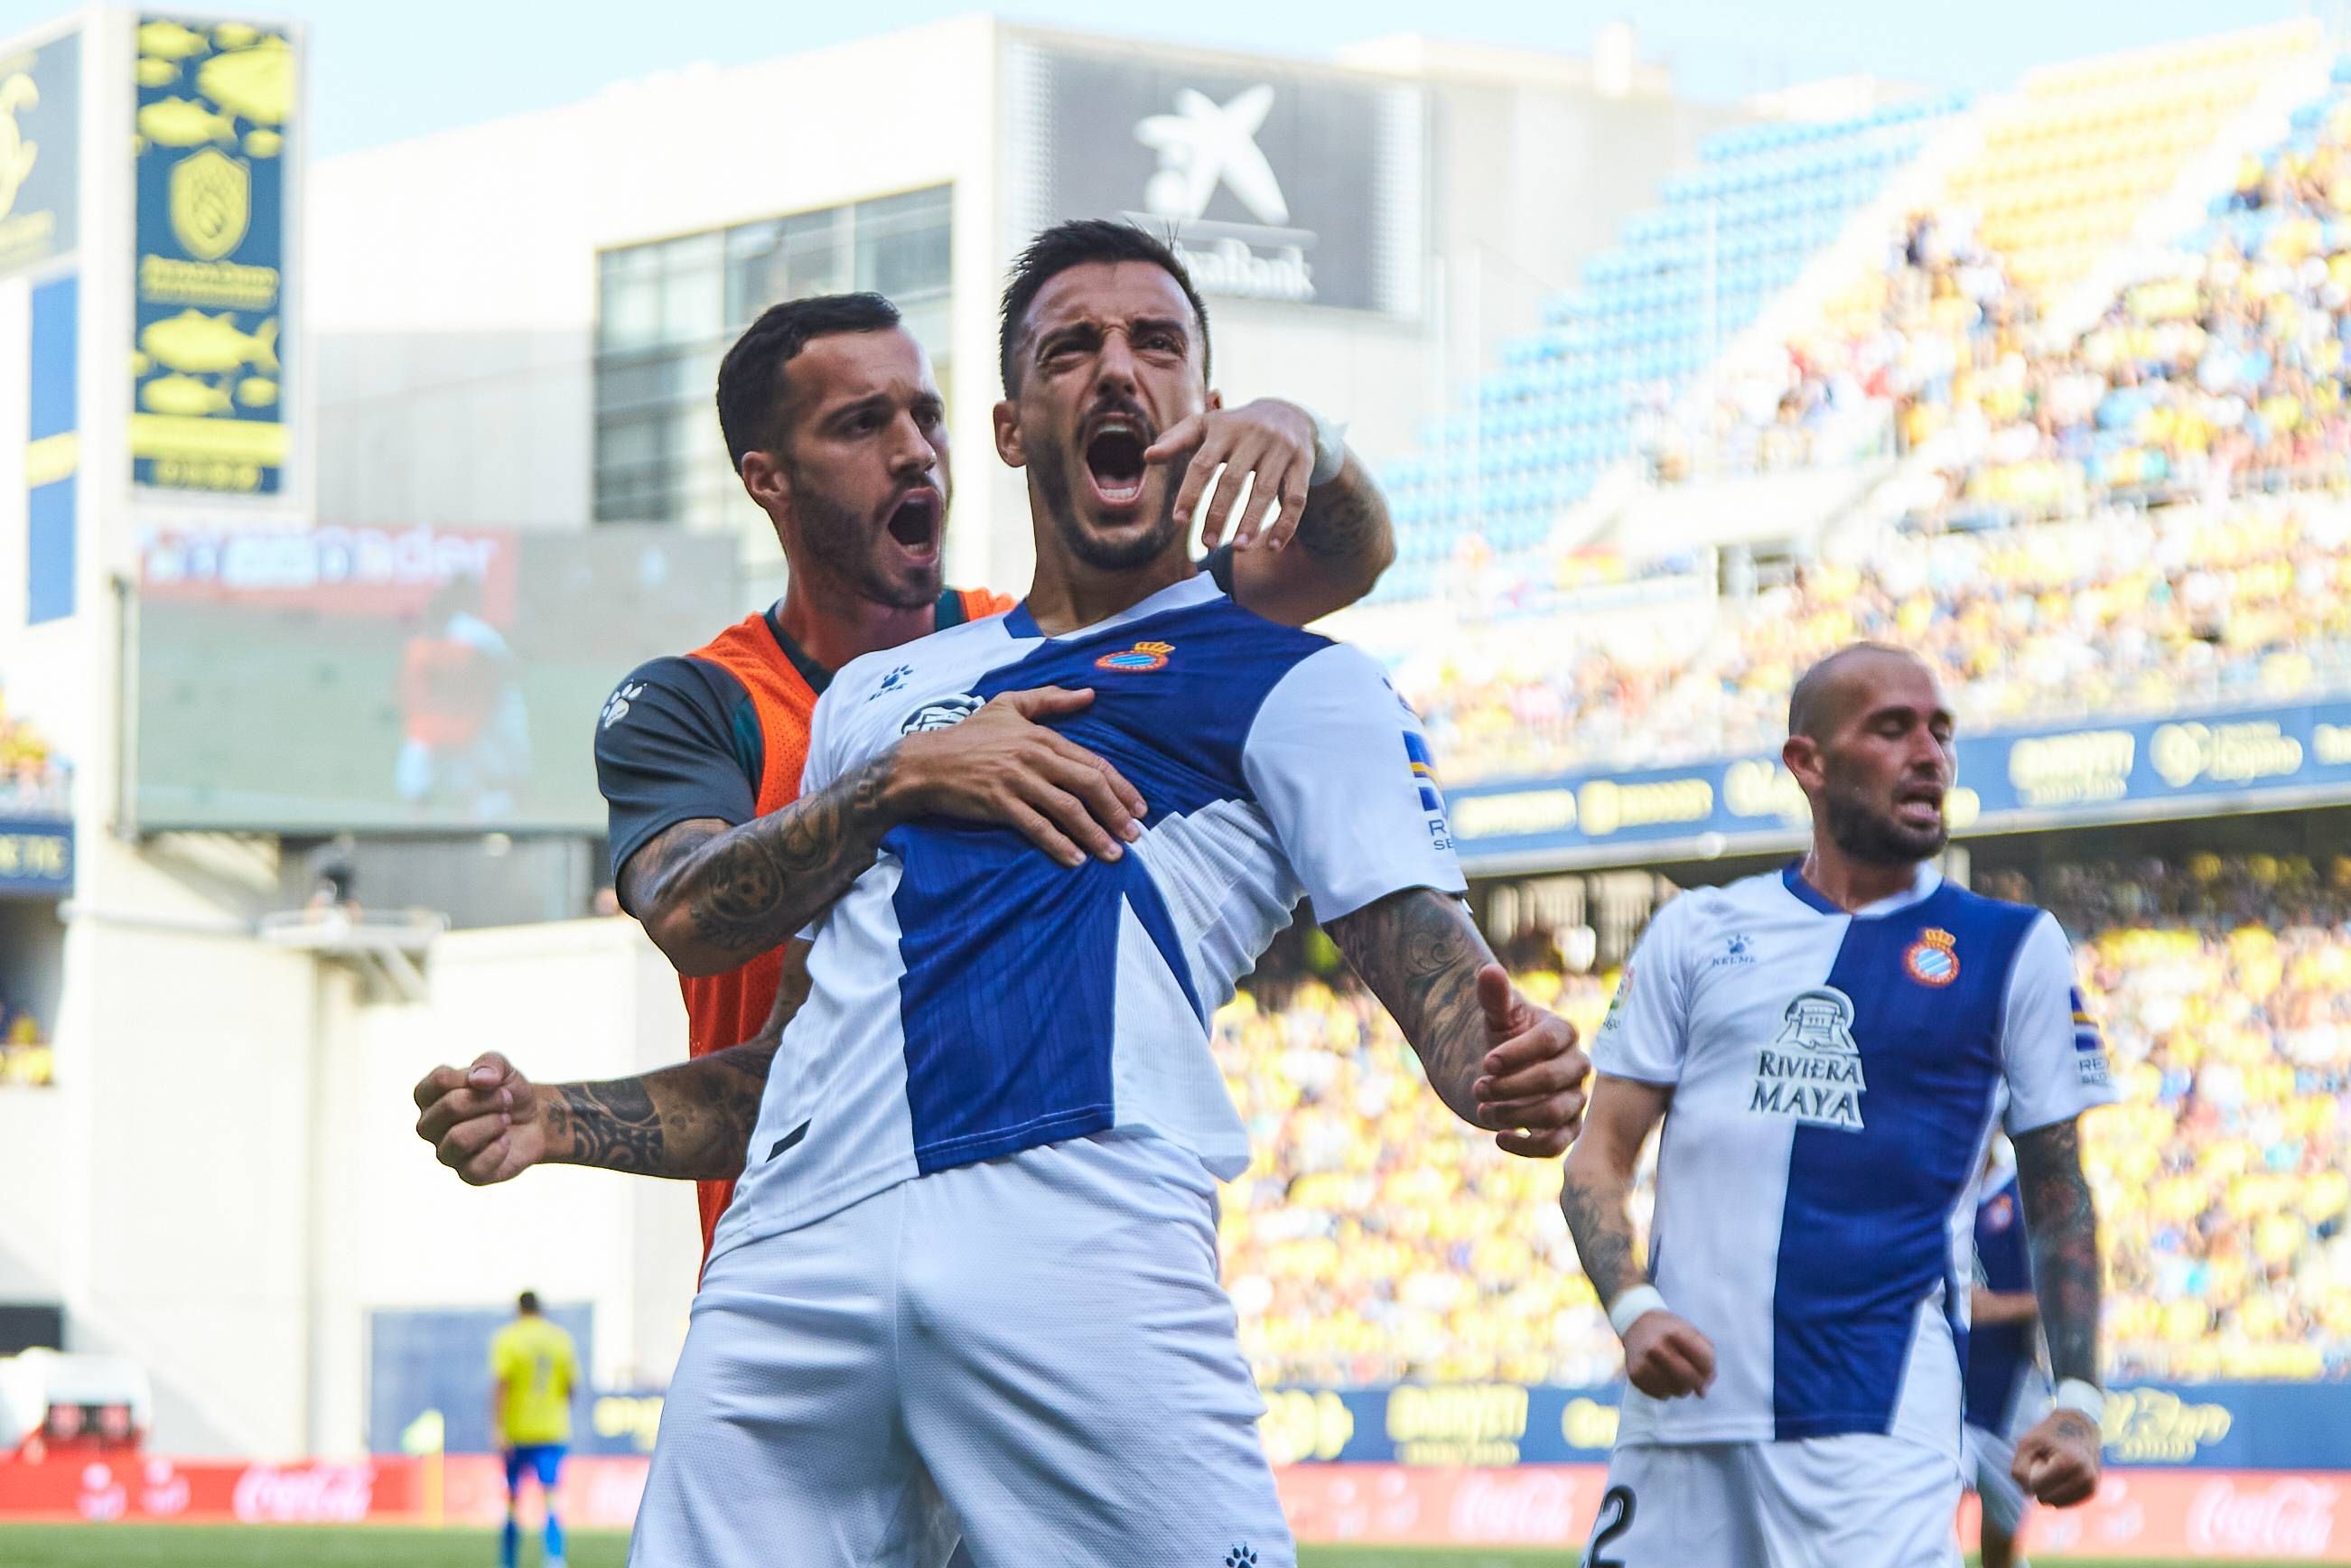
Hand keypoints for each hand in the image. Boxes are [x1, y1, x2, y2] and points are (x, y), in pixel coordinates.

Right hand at [413, 1051, 547, 1185]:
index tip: (493, 1081)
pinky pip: (476, 1166)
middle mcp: (429, 1126)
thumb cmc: (507, 1093)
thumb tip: (480, 1080)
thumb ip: (490, 1063)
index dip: (474, 1077)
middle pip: (450, 1106)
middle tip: (506, 1099)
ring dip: (493, 1123)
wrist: (534, 1122)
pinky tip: (506, 1140)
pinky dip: (499, 1148)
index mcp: (429, 1096)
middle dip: (488, 1099)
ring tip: (505, 1119)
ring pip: (459, 1139)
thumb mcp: (504, 1069)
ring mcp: (445, 1152)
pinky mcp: (467, 1175)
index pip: (440, 1080)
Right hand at [892, 687, 1147, 867]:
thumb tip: (1089, 695)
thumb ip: (1050, 699)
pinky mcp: (998, 803)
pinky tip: (1076, 859)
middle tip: (1136, 836)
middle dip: (1116, 813)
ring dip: (1095, 834)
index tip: (1140, 808)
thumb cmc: (969, 735)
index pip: (1093, 762)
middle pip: (1088, 785)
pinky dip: (1059, 844)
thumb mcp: (1009, 705)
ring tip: (1114, 853)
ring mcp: (1016, 781)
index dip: (1121, 787)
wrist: (925, 762)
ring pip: (1067, 809)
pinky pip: (1036, 827)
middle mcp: (1034, 757)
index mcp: (1042, 736)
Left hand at [1146, 399, 1316, 551]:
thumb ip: (1177, 440)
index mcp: (1224, 428)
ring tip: (1238, 548)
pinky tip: (1273, 546)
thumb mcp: (1206, 426)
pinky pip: (1296, 498)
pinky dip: (1286, 524)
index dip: (1190, 493)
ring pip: (1265, 491)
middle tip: (1208, 544)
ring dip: (1251, 522)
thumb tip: (1148, 456)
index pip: (1202, 464)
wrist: (1288, 412)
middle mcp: (1253, 436)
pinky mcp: (1303, 463)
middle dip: (1218, 515)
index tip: (1180, 521)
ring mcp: (1280, 449)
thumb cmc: (1235, 426)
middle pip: (1232, 481)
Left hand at [1469, 964, 1589, 1155]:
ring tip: (1483, 1109)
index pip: (1551, 1041)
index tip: (1486, 1062)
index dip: (1518, 1053)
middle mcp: (1576, 1066)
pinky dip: (1527, 1147)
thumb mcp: (1494, 1016)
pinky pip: (1557, 1145)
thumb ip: (1494, 996)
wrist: (1497, 1073)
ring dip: (1514, 1115)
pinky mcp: (1566, 1129)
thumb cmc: (1500, 1037)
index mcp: (1563, 1033)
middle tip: (1478, 1087)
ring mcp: (1574, 1099)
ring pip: (1556, 1113)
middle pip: (1553, 1080)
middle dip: (1511, 1086)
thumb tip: (1489, 971)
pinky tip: (1499, 1137)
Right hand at [1622, 1310, 1715, 1399]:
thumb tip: (1702, 1393)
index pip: (1704, 1361)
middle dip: (1697, 1383)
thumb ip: (1707, 1359)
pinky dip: (1668, 1391)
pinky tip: (1663, 1378)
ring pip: (1677, 1391)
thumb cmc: (1670, 1331)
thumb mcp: (1692, 1333)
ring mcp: (1644, 1362)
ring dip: (1682, 1388)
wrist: (1636, 1323)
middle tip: (1695, 1380)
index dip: (1709, 1371)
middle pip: (1689, 1378)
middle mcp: (1656, 1347)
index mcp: (1675, 1333)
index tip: (1706, 1371)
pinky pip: (1662, 1395)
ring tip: (1677, 1375)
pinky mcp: (1635, 1376)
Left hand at [2012, 1408, 2100, 1506]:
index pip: (2036, 1486)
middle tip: (2048, 1460)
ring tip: (2055, 1466)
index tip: (2041, 1454)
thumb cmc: (2048, 1435)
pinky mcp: (2092, 1491)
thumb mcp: (2026, 1444)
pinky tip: (2062, 1475)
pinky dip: (2057, 1492)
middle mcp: (2085, 1476)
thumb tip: (2029, 1495)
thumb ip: (2019, 1470)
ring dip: (2048, 1487)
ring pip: (2055, 1503)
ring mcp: (2091, 1485)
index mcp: (2069, 1463)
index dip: (2031, 1470)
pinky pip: (2064, 1503)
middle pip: (2045, 1497)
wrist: (2078, 1426)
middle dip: (2040, 1481)